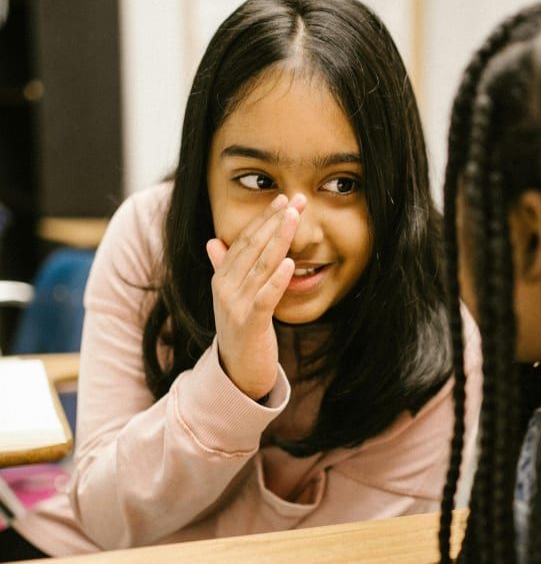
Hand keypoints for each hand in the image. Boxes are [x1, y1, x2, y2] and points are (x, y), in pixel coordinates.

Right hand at [205, 193, 304, 399]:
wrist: (237, 372)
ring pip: (260, 267)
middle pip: (252, 248)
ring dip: (278, 240)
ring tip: (294, 218)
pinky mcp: (250, 325)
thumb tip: (212, 241)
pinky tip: (290, 263)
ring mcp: (235, 307)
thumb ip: (223, 268)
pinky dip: (277, 279)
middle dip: (275, 221)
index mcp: (222, 279)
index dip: (263, 219)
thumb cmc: (241, 330)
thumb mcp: (231, 297)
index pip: (243, 241)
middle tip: (295, 200)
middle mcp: (225, 289)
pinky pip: (265, 298)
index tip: (283, 200)